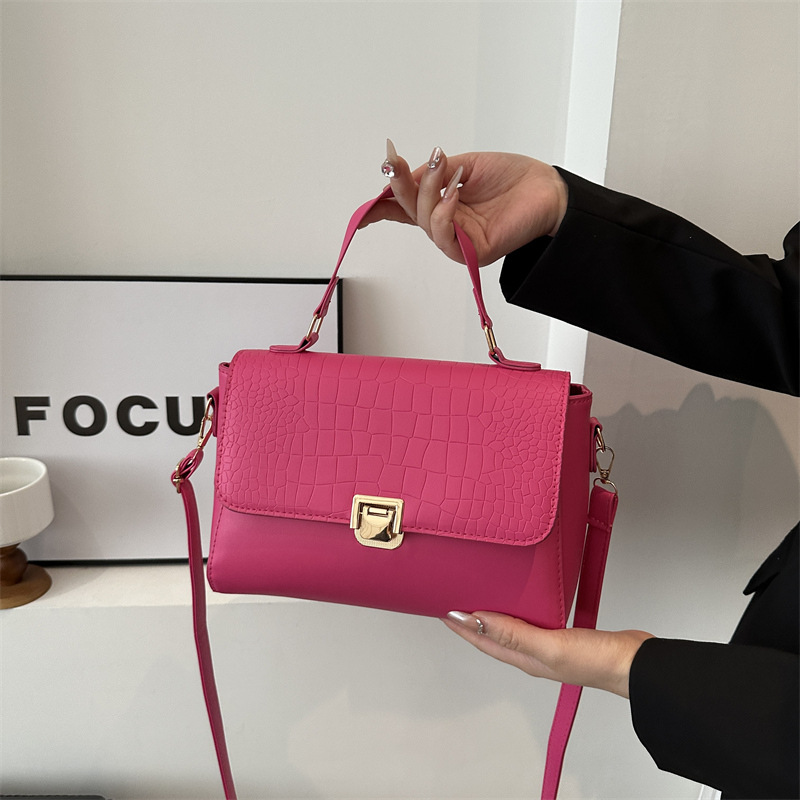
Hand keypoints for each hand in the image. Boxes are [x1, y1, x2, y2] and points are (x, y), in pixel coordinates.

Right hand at [360, 141, 568, 266]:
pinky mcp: (472, 252)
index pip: (405, 207)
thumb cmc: (512, 178)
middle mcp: (447, 225)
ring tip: (444, 169)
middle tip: (394, 162)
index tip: (366, 193)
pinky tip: (453, 194)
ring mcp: (458, 240)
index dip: (381, 203)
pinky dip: (443, 214)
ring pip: (424, 221)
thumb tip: (404, 174)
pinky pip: (445, 237)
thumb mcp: (466, 164)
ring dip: (428, 192)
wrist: (547, 189)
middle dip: (399, 186)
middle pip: (409, 211)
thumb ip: (435, 172)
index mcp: (443, 205)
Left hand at [444, 611, 653, 698]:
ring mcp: (549, 645)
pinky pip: (533, 619)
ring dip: (495, 613)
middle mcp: (533, 654)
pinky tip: (524, 597)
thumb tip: (475, 619)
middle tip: (457, 597)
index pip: (484, 640)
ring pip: (512, 627)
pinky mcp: (565, 634)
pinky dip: (521, 608)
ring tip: (481, 594)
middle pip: (494, 635)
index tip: (443, 608)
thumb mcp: (549, 646)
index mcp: (525, 660)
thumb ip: (513, 633)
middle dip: (473, 620)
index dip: (462, 626)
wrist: (637, 664)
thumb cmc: (595, 660)